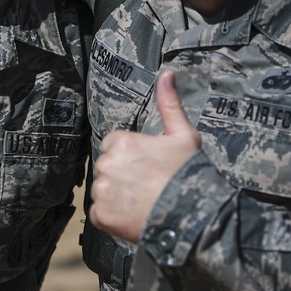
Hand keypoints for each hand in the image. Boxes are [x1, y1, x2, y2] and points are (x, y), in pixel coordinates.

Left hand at [89, 71, 200, 242]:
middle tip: (147, 184)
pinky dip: (113, 216)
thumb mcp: (183, 134)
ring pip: (104, 189)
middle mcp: (107, 164)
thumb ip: (169, 103)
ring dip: (117, 194)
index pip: (116, 145)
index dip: (132, 156)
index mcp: (122, 142)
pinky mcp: (102, 215)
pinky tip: (133, 213)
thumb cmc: (187, 173)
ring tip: (141, 200)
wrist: (190, 215)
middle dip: (123, 174)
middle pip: (108, 166)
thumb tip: (166, 75)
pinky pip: (100, 213)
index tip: (147, 166)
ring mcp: (102, 190)